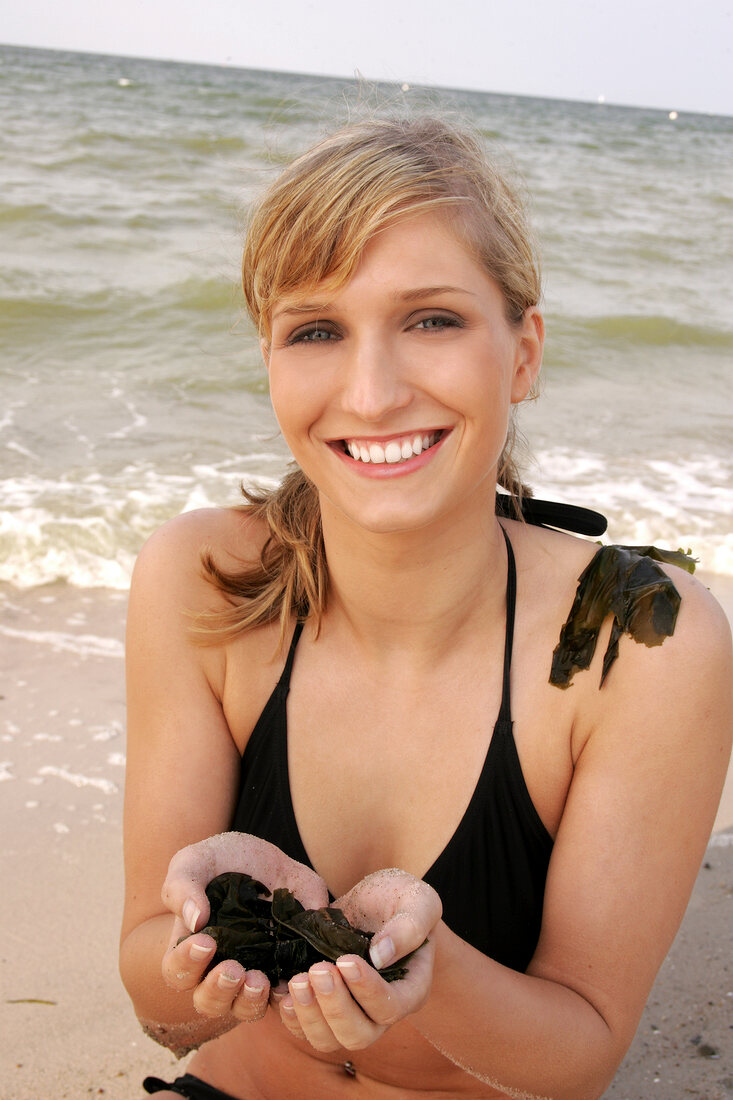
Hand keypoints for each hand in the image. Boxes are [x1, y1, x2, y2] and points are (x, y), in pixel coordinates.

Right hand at [160, 832, 328, 1022]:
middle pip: (208, 1001)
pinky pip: (282, 997)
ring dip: (249, 1000)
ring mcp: (251, 972)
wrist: (264, 857)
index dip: (186, 963)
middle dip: (219, 990)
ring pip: (244, 1007)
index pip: (177, 971)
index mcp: (190, 947)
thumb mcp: (195, 862)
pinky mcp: (282, 969)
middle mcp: (217, 968)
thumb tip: (194, 920)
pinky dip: (286, 996)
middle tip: (233, 969)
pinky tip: (291, 982)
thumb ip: (183, 887)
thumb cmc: (219, 861)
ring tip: (260, 980)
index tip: (205, 942)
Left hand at [279, 868, 441, 1051]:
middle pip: (358, 1034)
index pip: (390, 1007)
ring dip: (309, 1015)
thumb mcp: (416, 901)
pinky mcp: (324, 1007)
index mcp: (410, 989)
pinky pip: (304, 1029)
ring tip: (296, 980)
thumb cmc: (401, 899)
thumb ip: (409, 926)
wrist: (374, 902)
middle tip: (317, 971)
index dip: (367, 990)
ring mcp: (351, 1013)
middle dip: (334, 1007)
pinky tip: (282, 991)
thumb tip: (381, 956)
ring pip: (329, 1039)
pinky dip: (291, 1016)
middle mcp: (381, 1012)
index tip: (345, 960)